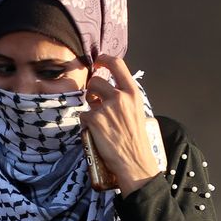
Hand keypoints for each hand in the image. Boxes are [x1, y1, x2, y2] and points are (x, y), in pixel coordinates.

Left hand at [82, 54, 159, 194]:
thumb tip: (107, 90)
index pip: (117, 64)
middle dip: (92, 90)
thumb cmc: (136, 139)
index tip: (98, 61)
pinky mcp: (94, 120)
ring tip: (98, 117)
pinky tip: (96, 131)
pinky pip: (83, 115)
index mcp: (133, 93)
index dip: (104, 59)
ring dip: (89, 105)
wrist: (134, 161)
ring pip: (87, 96)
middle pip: (96, 80)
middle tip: (96, 101)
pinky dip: (86, 122)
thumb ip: (124, 98)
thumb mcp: (137, 111)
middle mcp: (120, 97)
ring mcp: (106, 108)